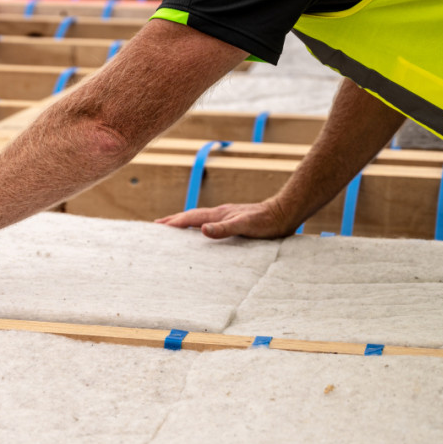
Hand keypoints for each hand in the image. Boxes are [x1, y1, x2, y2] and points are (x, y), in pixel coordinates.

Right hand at [154, 200, 295, 238]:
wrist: (285, 213)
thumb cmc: (267, 222)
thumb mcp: (245, 226)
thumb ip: (224, 228)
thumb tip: (202, 229)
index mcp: (219, 214)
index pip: (190, 218)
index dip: (174, 223)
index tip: (157, 227)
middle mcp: (220, 213)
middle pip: (191, 215)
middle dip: (174, 220)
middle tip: (157, 225)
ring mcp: (227, 215)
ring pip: (200, 218)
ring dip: (184, 221)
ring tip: (173, 226)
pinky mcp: (234, 219)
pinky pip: (210, 222)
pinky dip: (199, 225)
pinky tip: (202, 230)